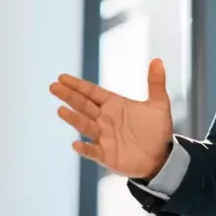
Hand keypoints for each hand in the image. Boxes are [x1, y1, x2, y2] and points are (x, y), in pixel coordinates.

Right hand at [50, 58, 173, 178]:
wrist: (162, 156)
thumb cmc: (156, 129)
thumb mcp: (159, 103)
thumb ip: (156, 82)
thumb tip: (157, 59)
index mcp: (115, 105)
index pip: (92, 93)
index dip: (78, 85)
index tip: (62, 77)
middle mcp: (105, 119)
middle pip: (84, 105)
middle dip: (69, 96)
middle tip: (53, 86)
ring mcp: (104, 137)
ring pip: (86, 125)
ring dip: (74, 118)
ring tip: (61, 110)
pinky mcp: (107, 155)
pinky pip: (93, 151)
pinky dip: (85, 148)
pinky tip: (76, 144)